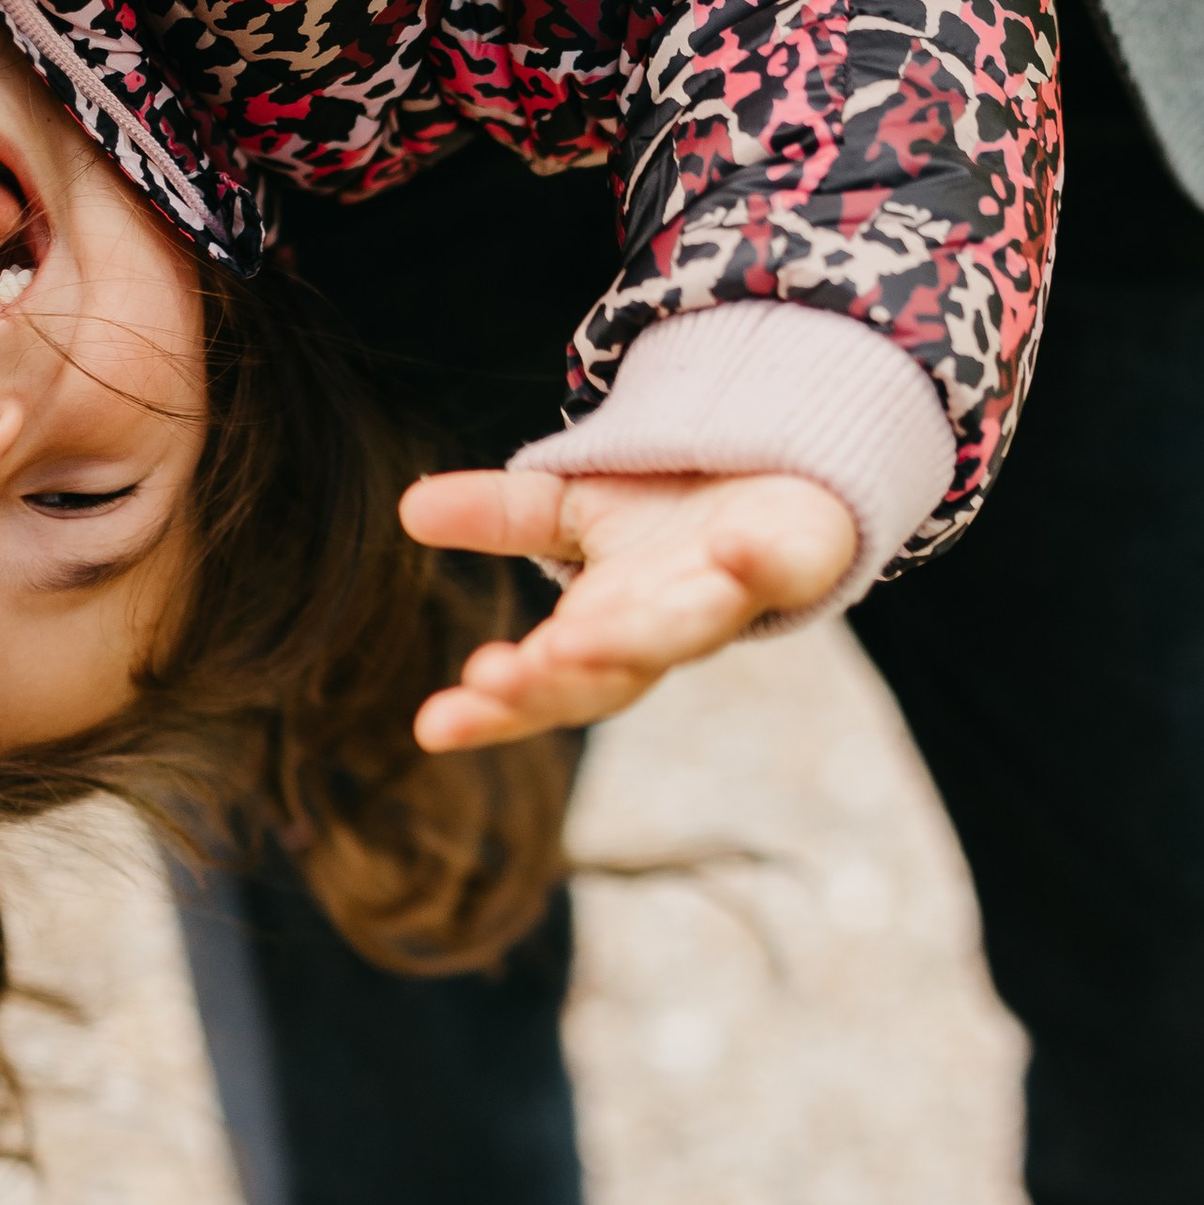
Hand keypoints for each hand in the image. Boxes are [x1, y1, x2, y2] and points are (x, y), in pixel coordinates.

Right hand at [402, 466, 856, 747]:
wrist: (787, 477)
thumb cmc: (678, 516)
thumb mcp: (576, 508)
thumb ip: (503, 516)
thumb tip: (408, 507)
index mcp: (608, 634)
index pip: (544, 686)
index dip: (493, 713)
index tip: (432, 727)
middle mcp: (667, 633)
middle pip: (608, 678)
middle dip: (551, 683)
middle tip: (494, 680)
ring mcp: (733, 602)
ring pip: (683, 635)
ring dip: (633, 639)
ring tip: (575, 640)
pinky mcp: (795, 562)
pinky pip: (779, 571)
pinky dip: (756, 568)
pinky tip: (731, 553)